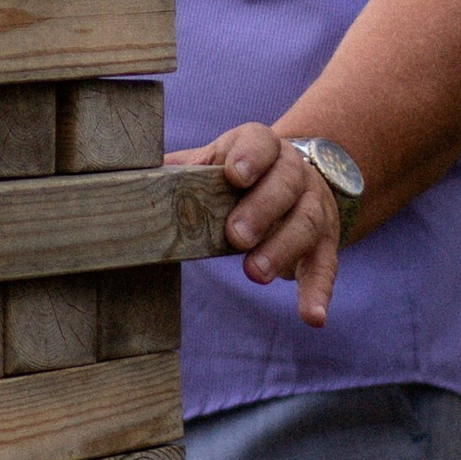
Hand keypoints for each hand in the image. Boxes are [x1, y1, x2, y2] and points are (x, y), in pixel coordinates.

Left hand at [175, 123, 344, 327]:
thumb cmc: (242, 174)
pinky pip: (326, 266)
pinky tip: (312, 317)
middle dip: (262, 210)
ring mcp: (314, 207)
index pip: (262, 143)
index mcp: (264, 147)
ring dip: (282, 249)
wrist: (298, 178)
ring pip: (306, 224)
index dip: (250, 156)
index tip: (235, 175)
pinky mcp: (325, 242)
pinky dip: (319, 293)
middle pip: (286, 185)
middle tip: (236, 237)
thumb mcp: (216, 161)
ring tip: (256, 274)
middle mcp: (295, 173)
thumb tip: (134, 178)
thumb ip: (185, 169)